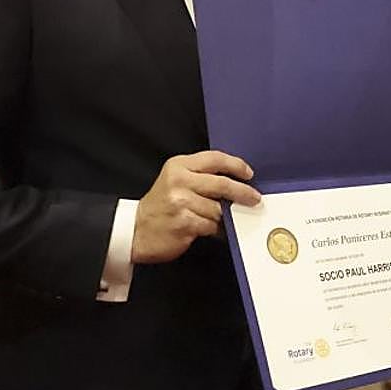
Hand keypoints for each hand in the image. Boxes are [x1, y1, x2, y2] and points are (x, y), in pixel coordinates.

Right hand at [131, 151, 260, 263]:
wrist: (136, 230)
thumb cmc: (161, 206)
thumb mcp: (175, 180)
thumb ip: (201, 176)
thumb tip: (237, 182)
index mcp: (179, 165)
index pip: (215, 158)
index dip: (236, 165)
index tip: (249, 174)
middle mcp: (179, 181)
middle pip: (222, 183)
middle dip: (243, 192)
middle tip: (254, 198)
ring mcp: (181, 202)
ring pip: (219, 208)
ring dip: (227, 216)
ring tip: (229, 219)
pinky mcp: (184, 222)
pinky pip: (212, 225)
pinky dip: (219, 229)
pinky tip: (219, 231)